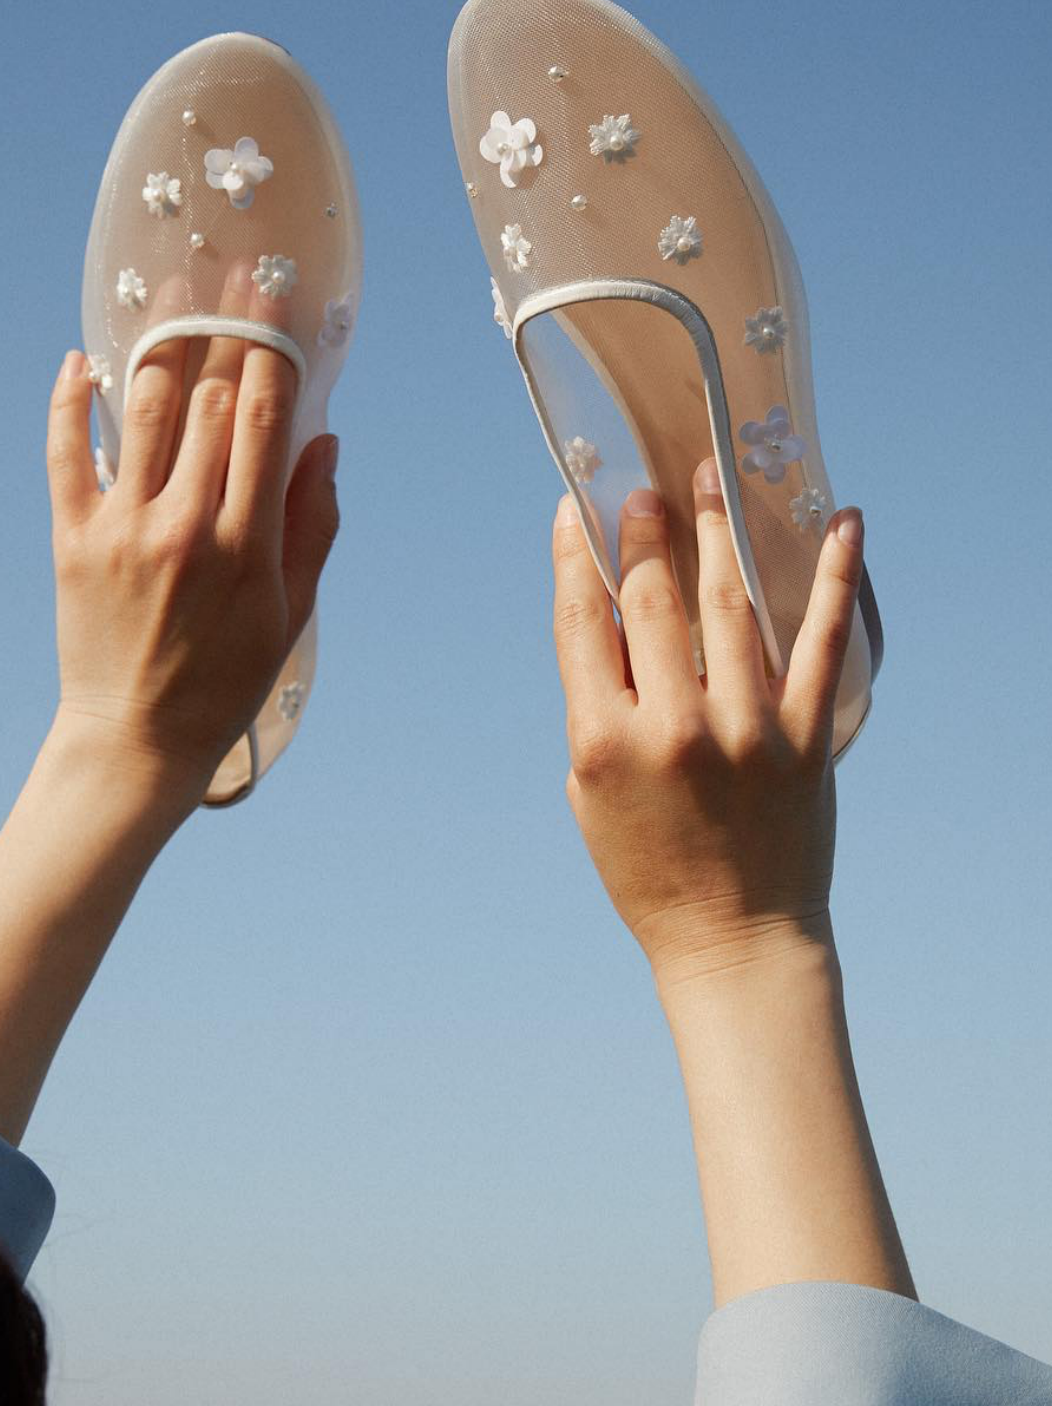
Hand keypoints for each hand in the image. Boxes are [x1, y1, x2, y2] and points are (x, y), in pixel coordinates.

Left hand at [46, 261, 339, 797]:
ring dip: (160, 344)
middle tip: (232, 273)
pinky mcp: (73, 539)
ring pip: (144, 411)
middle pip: (211, 401)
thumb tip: (324, 439)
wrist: (136, 736)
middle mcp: (186, 525)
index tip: (278, 299)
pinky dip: (70, 402)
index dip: (273, 349)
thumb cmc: (226, 678)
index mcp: (249, 545)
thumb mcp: (292, 612)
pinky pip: (67, 454)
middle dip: (226, 328)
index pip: (266, 421)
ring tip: (168, 292)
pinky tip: (79, 359)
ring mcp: (124, 529)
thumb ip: (314, 524)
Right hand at [551, 457, 863, 984]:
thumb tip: (605, 614)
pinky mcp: (806, 739)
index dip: (573, 557)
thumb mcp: (589, 791)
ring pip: (730, 604)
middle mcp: (670, 727)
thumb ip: (593, 705)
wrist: (735, 941)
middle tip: (649, 490)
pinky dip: (836, 578)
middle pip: (652, 601)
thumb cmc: (648, 868)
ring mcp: (745, 730)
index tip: (574, 510)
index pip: (579, 622)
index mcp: (601, 740)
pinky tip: (844, 524)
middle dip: (646, 533)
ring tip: (714, 477)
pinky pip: (822, 642)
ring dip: (720, 530)